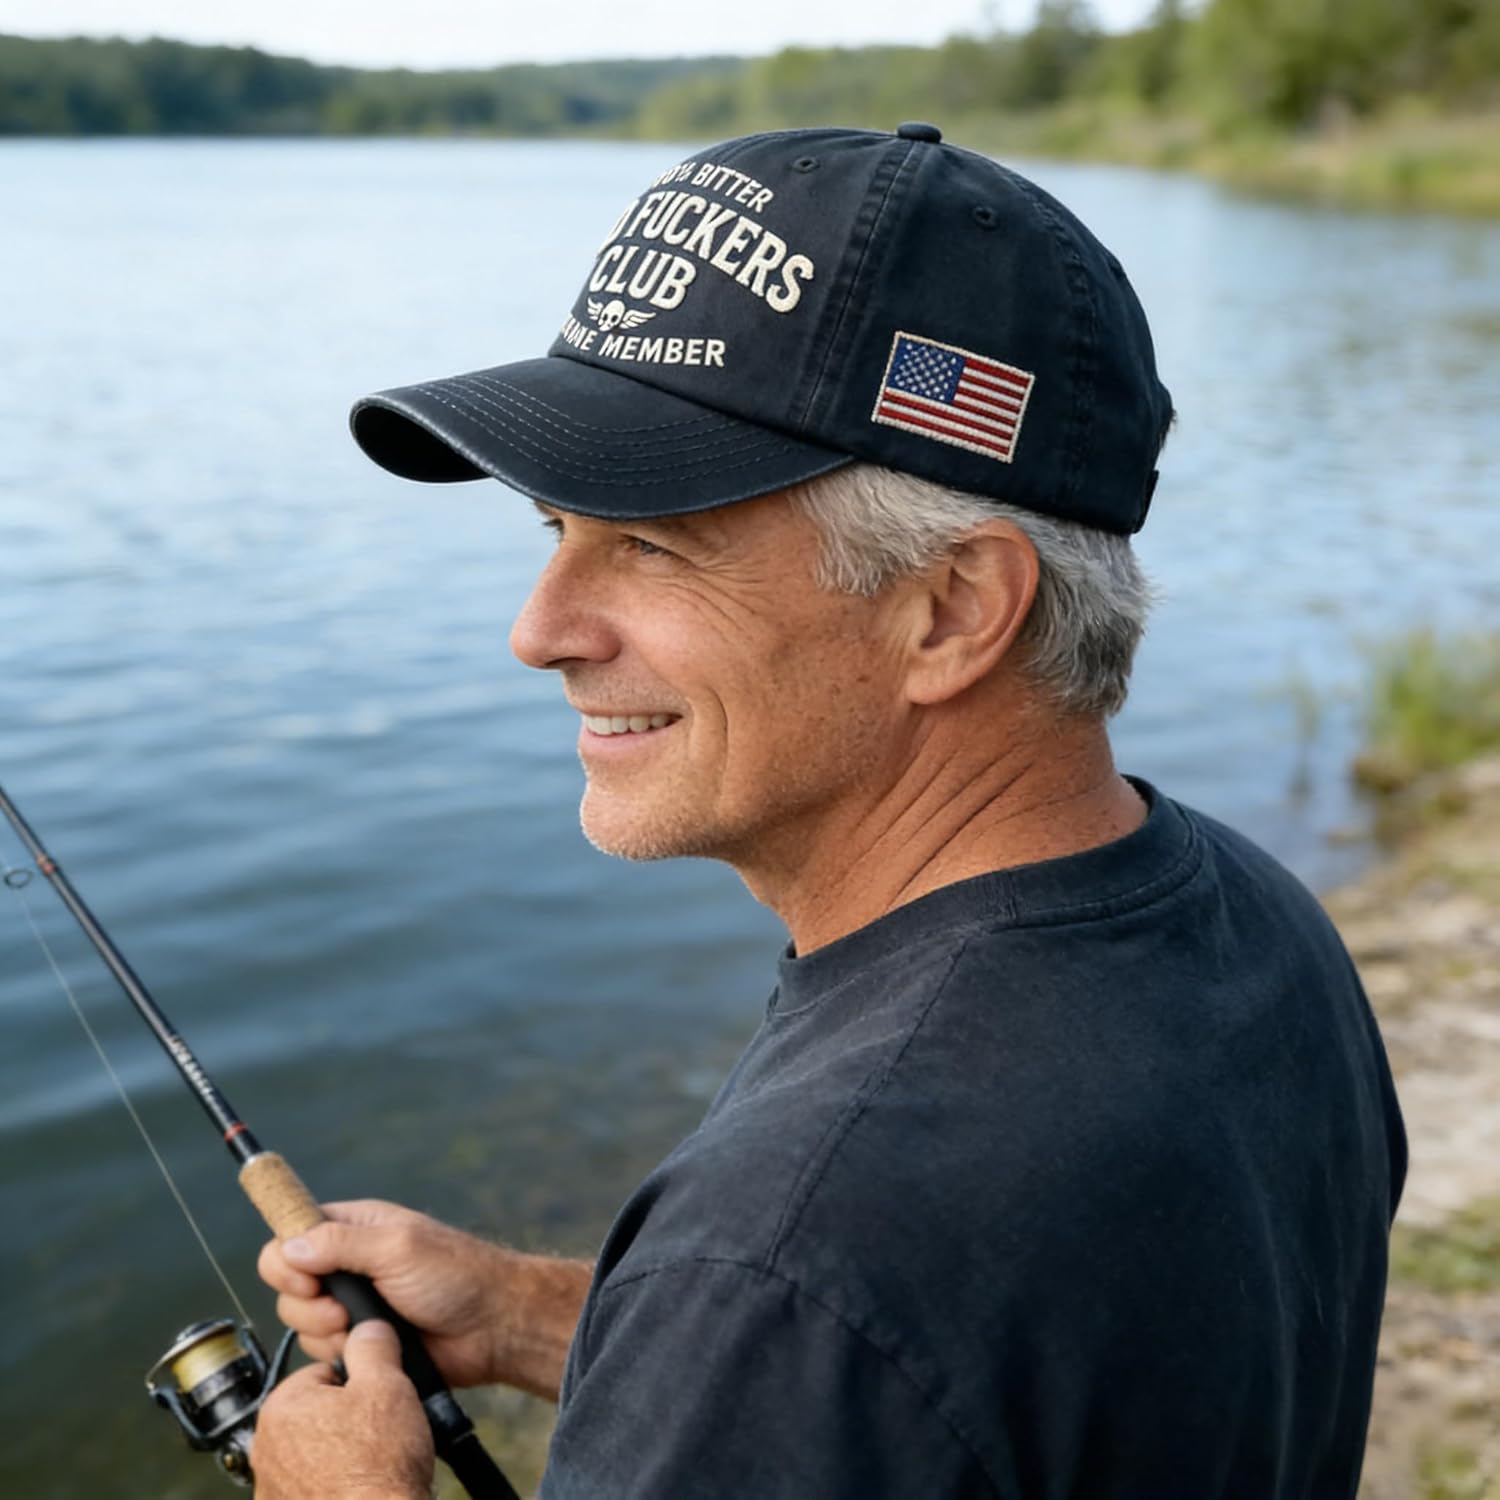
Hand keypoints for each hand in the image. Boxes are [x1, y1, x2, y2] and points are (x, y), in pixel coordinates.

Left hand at [251, 1319, 432, 1499]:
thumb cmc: (376, 1470)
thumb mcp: (388, 1384)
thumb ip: (373, 1346)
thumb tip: (368, 1329)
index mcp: (282, 1406)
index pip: (324, 1374)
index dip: (358, 1384)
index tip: (375, 1401)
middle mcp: (266, 1449)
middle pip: (318, 1415)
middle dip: (348, 1421)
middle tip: (378, 1435)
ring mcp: (272, 1490)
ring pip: (316, 1454)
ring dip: (340, 1457)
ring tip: (372, 1466)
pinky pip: (312, 1489)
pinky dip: (333, 1489)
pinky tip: (358, 1490)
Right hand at [257, 1199, 507, 1388]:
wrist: (492, 1327)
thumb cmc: (455, 1274)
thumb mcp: (398, 1247)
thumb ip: (342, 1243)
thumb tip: (288, 1246)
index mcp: (354, 1228)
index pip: (291, 1235)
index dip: (287, 1260)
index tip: (308, 1280)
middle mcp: (346, 1263)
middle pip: (288, 1284)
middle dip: (307, 1305)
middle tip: (340, 1313)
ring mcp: (352, 1305)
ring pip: (301, 1322)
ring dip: (325, 1332)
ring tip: (366, 1329)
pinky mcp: (359, 1341)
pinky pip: (323, 1352)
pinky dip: (340, 1354)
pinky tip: (370, 1348)